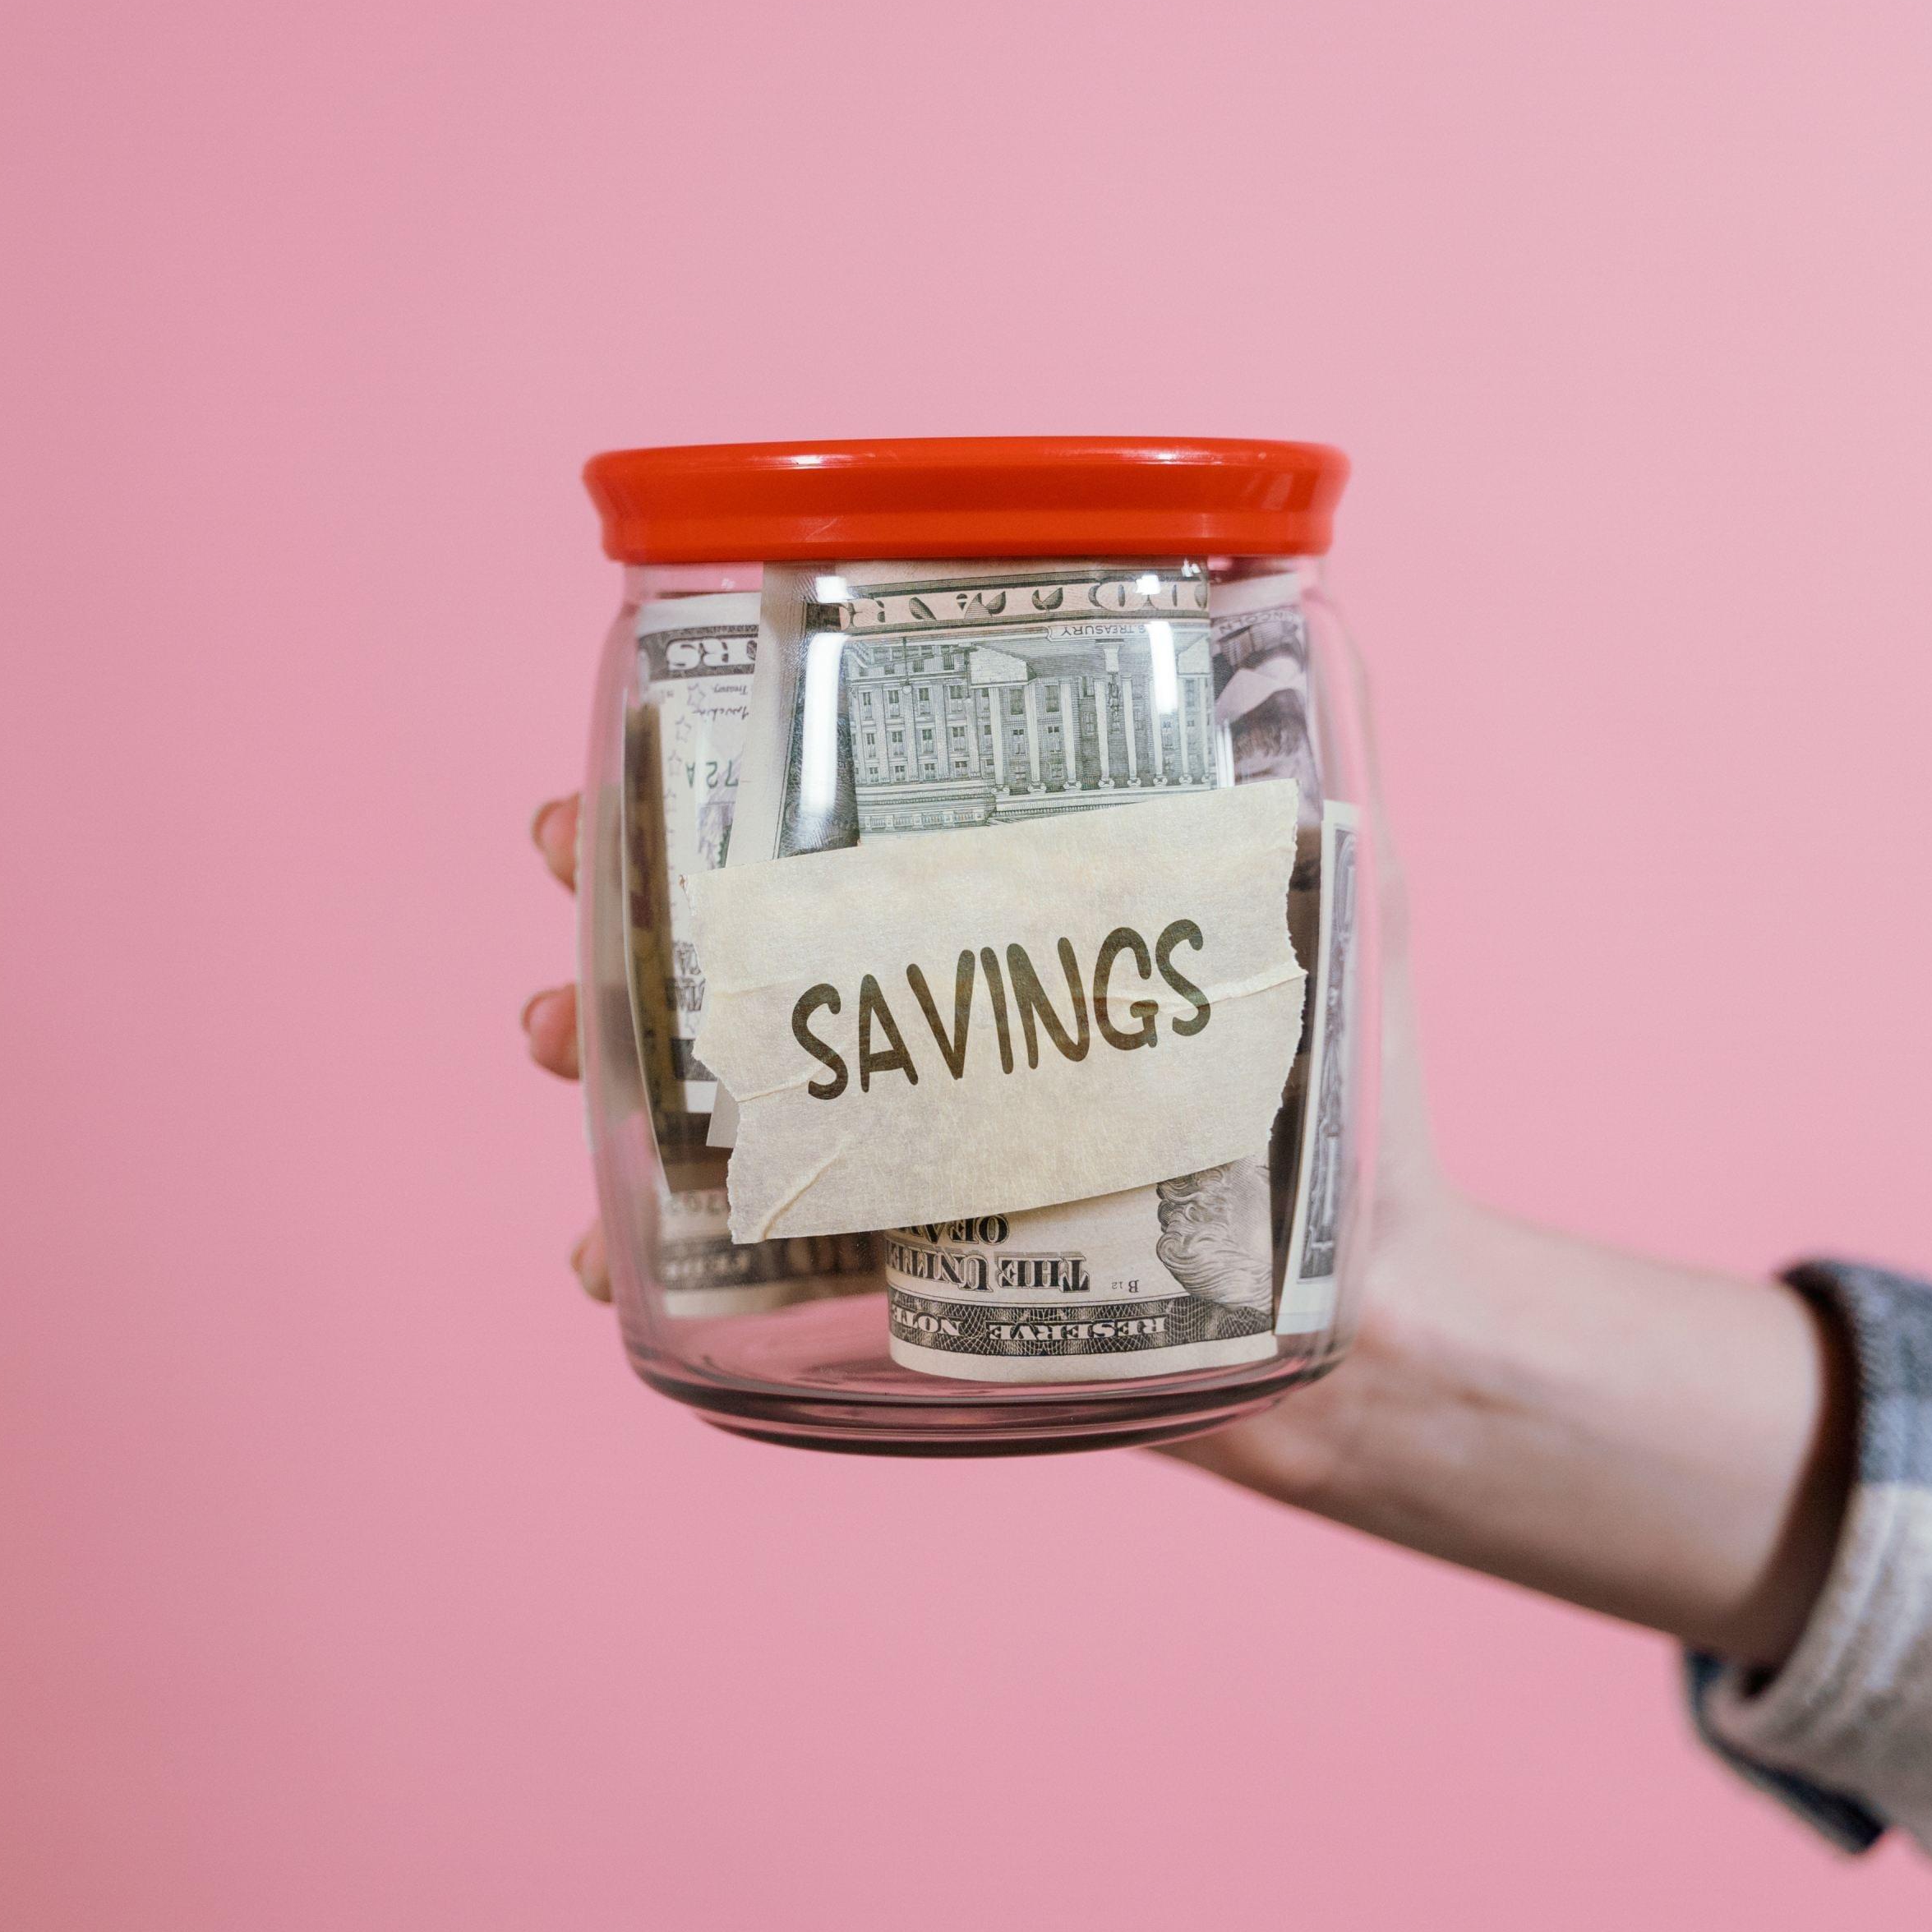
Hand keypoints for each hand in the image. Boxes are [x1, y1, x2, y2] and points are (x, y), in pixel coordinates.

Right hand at [514, 790, 1849, 1665]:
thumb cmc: (1359, 1113)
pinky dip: (652, 1259)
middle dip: (629, 898)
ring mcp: (902, 1157)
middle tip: (569, 866)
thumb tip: (1293, 607)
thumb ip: (1301, 787)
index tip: (640, 747)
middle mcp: (934, 1036)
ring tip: (563, 1039)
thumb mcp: (1334, 915)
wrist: (1368, 1324)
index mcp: (1000, 934)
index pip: (841, 833)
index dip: (723, 785)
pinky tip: (601, 1253)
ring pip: (710, 1090)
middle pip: (744, 949)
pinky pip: (745, 1266)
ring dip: (606, 1059)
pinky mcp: (898, 1281)